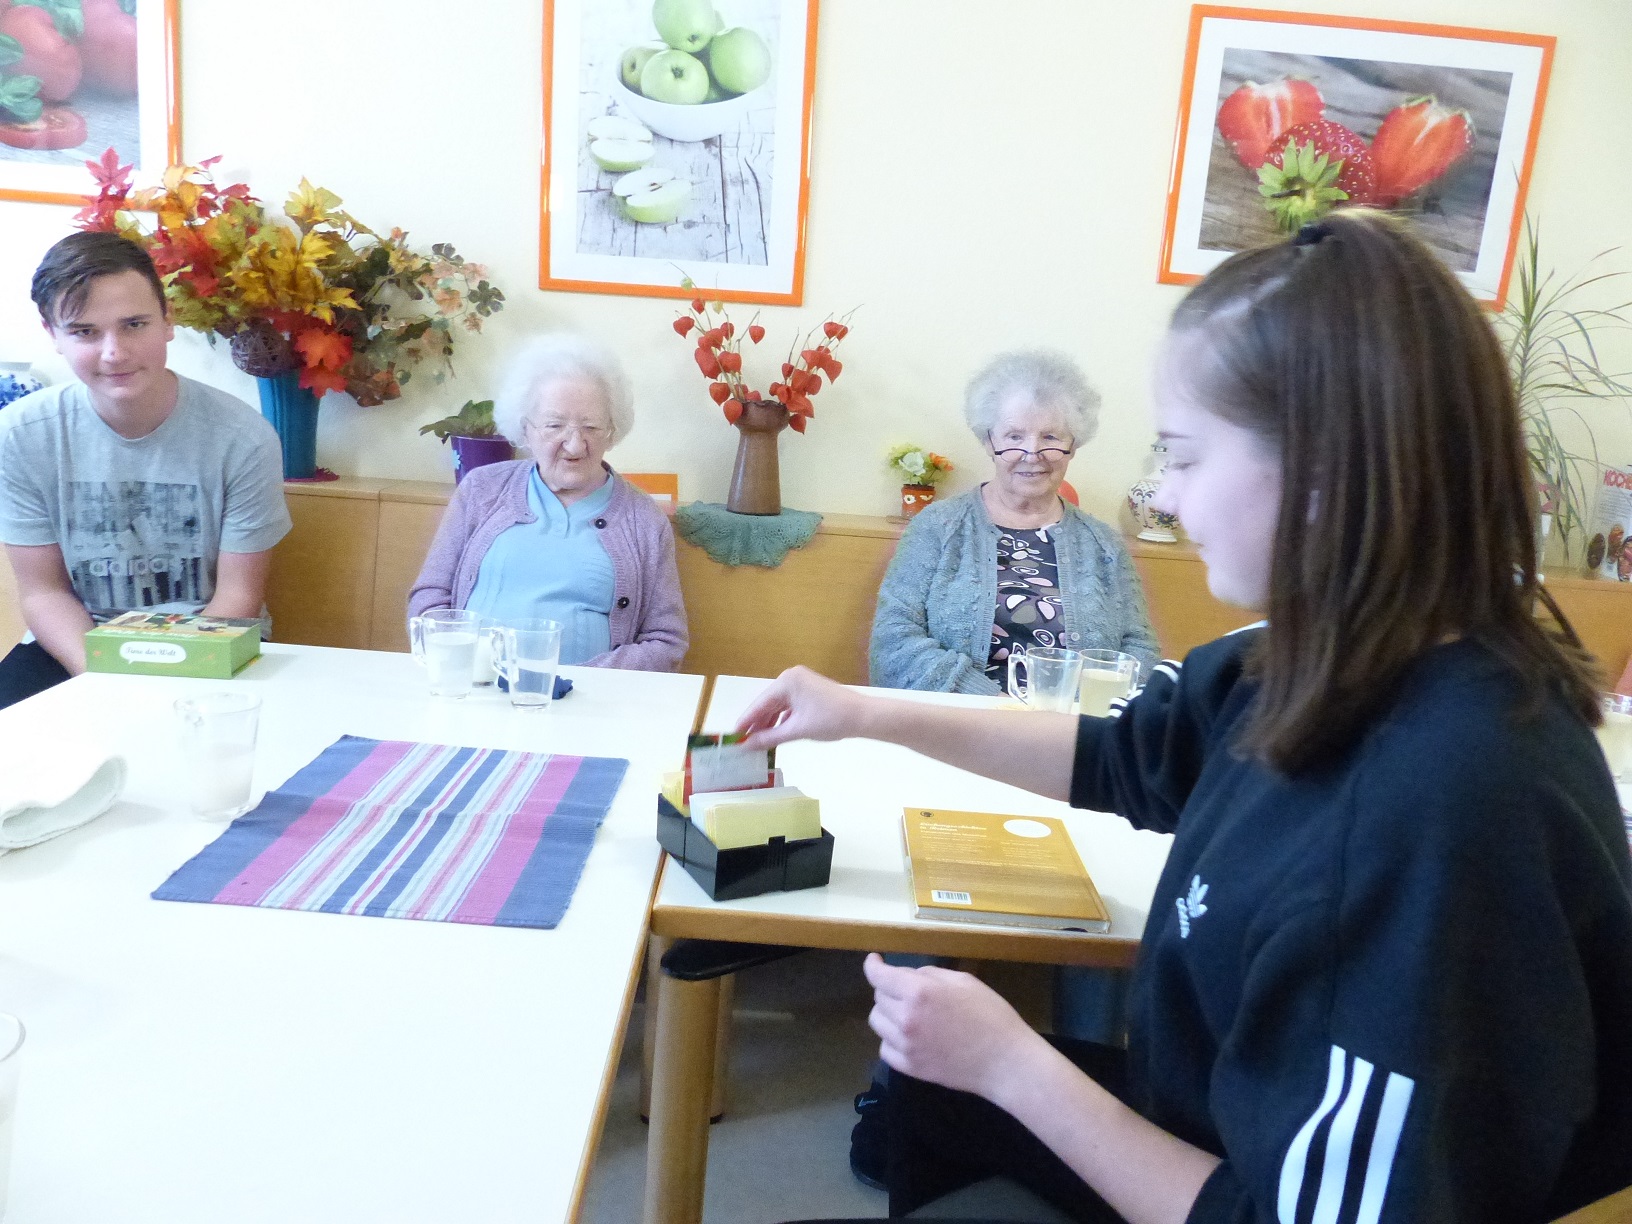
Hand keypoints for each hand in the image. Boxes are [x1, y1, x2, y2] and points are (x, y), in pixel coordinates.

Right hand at [734, 665, 867, 749]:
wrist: (863, 716)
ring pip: (777, 706)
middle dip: (756, 724)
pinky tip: (775, 733)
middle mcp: (791, 677)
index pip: (759, 704)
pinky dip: (781, 719)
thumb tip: (746, 746)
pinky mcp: (809, 690)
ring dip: (768, 723)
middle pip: (767, 704)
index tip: (732, 737)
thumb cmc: (830, 720)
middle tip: (742, 743)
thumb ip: (769, 737)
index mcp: (786, 681)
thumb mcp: (797, 730)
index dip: (745, 722)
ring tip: (756, 742)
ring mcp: (801, 683)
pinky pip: (788, 705)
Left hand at [863, 953, 1045, 1101]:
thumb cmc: (990, 1016)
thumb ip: (930, 975)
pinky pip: (885, 1047)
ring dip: (888, 1013)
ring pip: (877, 1022)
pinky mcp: (909, 1068)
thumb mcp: (964, 981)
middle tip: (911, 991)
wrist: (1005, 1062)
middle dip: (890, 989)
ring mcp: (905, 1046)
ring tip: (910, 1014)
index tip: (875, 960)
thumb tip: (908, 976)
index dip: (873, 966)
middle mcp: (905, 1018)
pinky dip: (892, 1039)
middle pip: (878, 998)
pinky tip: (911, 1037)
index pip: (879, 976)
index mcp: (919, 992)